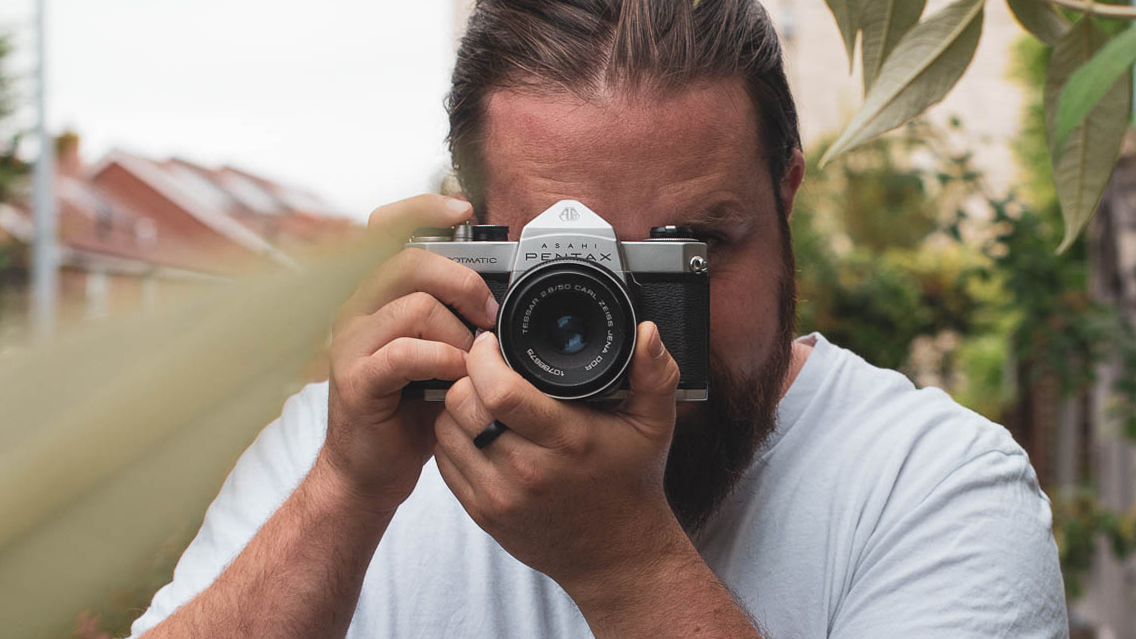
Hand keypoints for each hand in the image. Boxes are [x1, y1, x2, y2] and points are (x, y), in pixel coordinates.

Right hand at [319, 194, 499, 515]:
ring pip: (414, 306)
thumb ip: (456, 314)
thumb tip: (505, 287)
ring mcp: (352, 341)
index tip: (463, 208)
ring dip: (458, 332)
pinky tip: (455, 377)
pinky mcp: (356, 378)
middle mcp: (358, 306)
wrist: (373, 466)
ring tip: (472, 359)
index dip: (424, 207)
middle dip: (464, 283)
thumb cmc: (410, 404)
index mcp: (378, 291)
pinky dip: (442, 361)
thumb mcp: (440, 348)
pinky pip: (405, 352)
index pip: (387, 226)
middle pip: (409, 261)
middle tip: (489, 316)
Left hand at [432, 321, 686, 599]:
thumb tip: (647, 332)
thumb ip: (656, 373)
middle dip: (468, 376)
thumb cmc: (632, 482)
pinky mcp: (483, 513)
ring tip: (480, 397)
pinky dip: (454, 438)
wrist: (617, 555)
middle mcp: (528, 470)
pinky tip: (477, 430)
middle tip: (485, 368)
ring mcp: (500, 496)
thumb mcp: (654, 424)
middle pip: (463, 403)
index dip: (485, 357)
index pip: (500, 391)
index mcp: (567, 441)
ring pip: (446, 429)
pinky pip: (445, 461)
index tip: (492, 344)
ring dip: (456, 406)